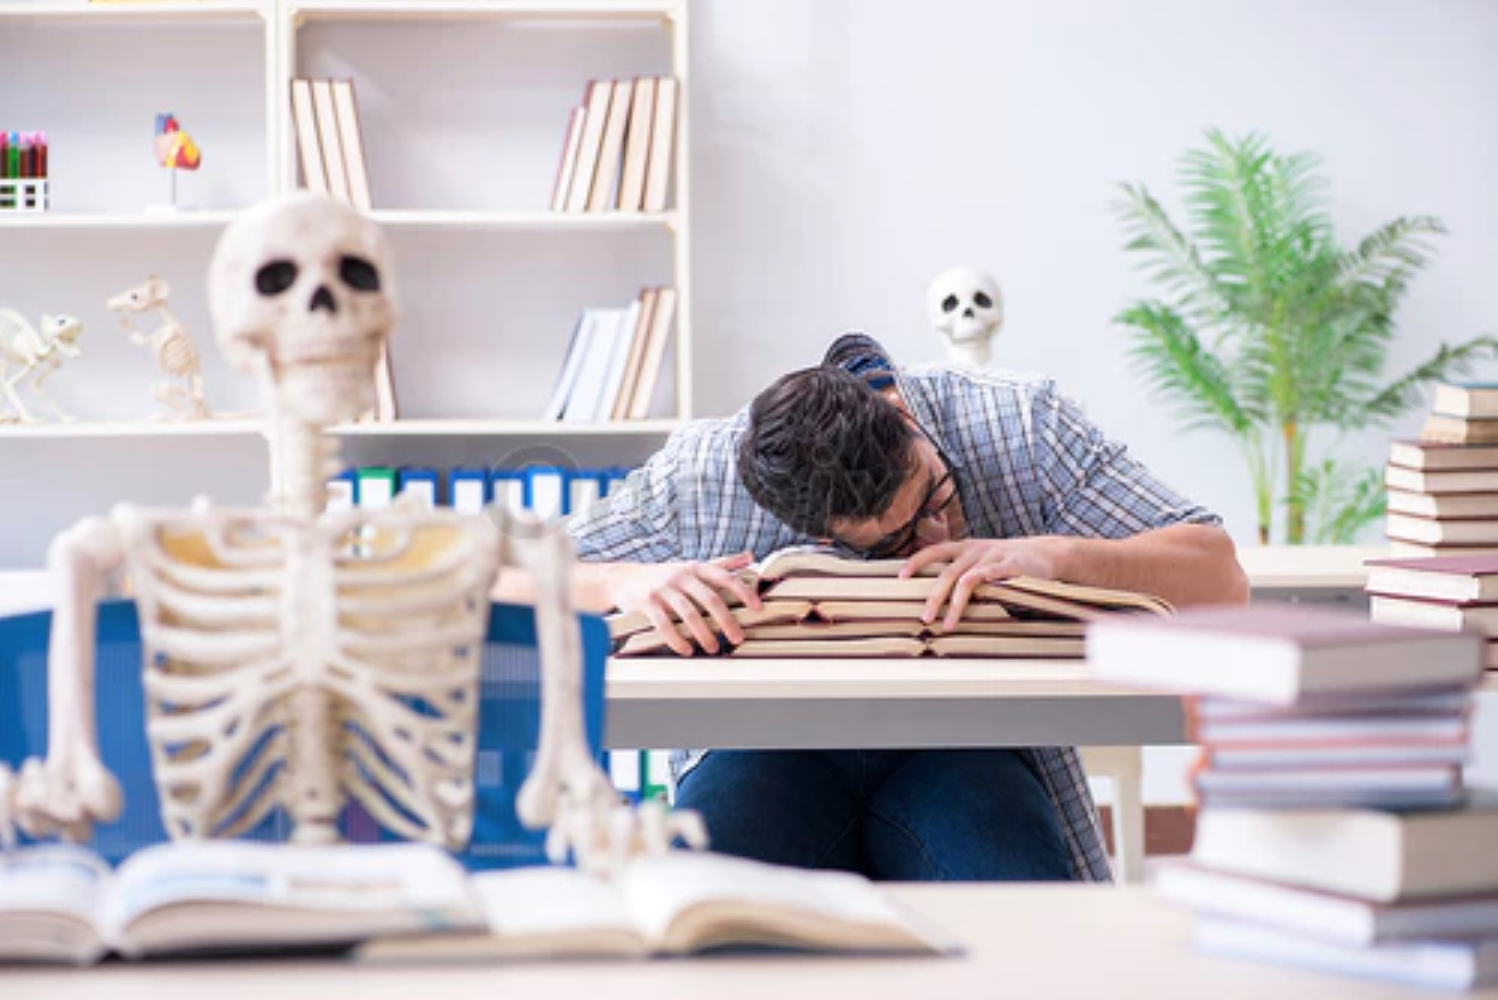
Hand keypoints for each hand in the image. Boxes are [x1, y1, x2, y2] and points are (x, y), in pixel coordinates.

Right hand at [607, 552, 762, 655]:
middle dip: (726, 621)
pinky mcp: (647, 602)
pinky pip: (664, 624)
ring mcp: (663, 588)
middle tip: (737, 638)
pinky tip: (687, 649)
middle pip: (709, 598)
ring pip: (688, 614)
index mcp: (695, 567)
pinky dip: (677, 640)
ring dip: (703, 634)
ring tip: (713, 648)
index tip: (757, 607)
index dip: (743, 591)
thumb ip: (721, 564)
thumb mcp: (692, 566)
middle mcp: (681, 576)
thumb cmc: (664, 575)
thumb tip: (749, 557)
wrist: (624, 578)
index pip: (724, 577)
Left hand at [901, 537, 1072, 630]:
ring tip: (948, 624)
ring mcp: (993, 556)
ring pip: (967, 580)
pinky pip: (993, 575)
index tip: (901, 577)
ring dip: (955, 604)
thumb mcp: (982, 561)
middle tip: (925, 618)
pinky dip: (982, 585)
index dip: (916, 562)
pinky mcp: (1011, 564)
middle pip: (947, 573)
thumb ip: (963, 572)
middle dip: (934, 597)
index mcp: (965, 548)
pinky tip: (974, 600)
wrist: (1046, 553)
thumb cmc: (1009, 562)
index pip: (934, 551)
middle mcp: (975, 550)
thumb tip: (936, 597)